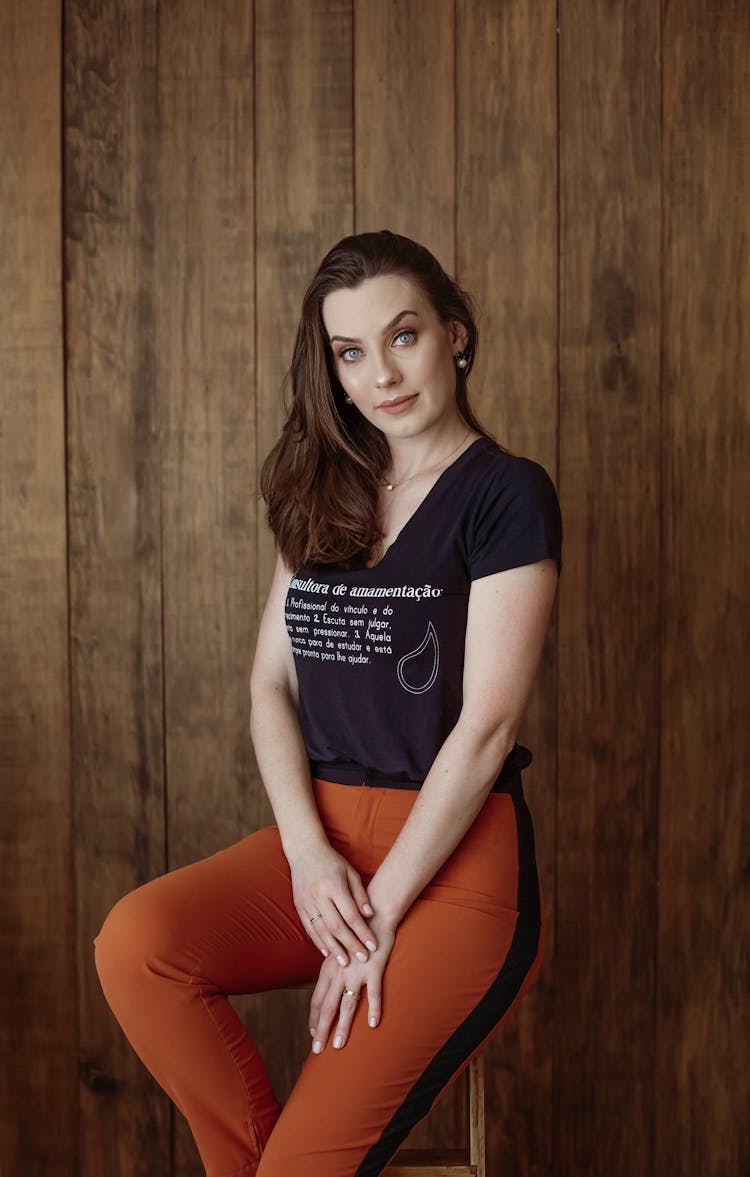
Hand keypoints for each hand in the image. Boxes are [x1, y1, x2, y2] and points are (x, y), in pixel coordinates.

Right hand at [290, 840, 377, 965]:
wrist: (304, 851)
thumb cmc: (332, 861)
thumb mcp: (351, 873)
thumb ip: (360, 894)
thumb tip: (370, 915)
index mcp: (333, 885)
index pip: (351, 915)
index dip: (363, 932)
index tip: (373, 945)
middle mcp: (318, 895)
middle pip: (336, 926)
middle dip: (351, 944)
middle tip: (363, 958)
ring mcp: (306, 901)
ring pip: (321, 930)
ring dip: (334, 948)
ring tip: (345, 962)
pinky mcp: (298, 906)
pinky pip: (309, 928)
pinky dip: (318, 941)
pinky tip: (327, 952)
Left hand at [308, 916, 395, 1053]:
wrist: (376, 913)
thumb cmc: (359, 933)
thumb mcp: (341, 950)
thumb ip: (334, 969)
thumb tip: (330, 986)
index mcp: (329, 968)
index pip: (316, 998)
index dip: (313, 1018)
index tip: (312, 1034)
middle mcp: (339, 972)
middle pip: (326, 1006)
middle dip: (321, 1030)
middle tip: (316, 1050)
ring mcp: (356, 971)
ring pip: (346, 1004)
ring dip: (342, 1027)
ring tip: (338, 1045)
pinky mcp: (373, 969)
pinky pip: (373, 993)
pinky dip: (373, 1009)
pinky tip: (374, 1024)